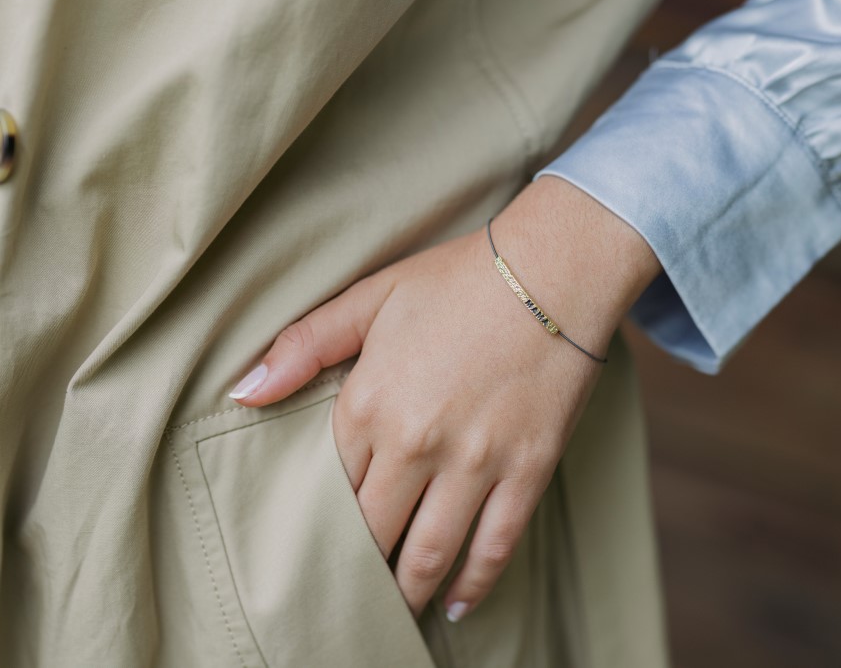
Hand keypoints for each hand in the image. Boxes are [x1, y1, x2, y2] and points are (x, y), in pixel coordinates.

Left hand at [229, 176, 661, 620]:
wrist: (554, 270)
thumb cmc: (459, 279)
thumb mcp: (372, 296)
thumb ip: (303, 344)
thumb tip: (242, 393)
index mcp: (371, 403)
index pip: (330, 486)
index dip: (320, 520)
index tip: (312, 548)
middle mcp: (417, 444)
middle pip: (373, 532)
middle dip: (357, 569)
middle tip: (346, 593)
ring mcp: (476, 463)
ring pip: (429, 552)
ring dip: (406, 591)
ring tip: (392, 614)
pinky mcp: (527, 471)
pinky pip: (495, 545)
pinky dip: (474, 583)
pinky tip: (455, 603)